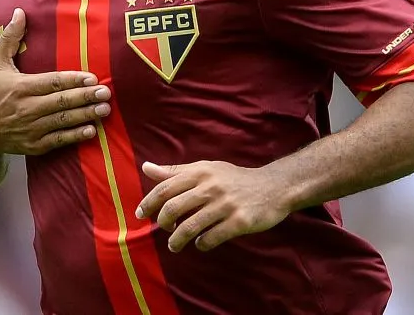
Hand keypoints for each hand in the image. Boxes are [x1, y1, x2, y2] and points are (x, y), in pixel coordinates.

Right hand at [0, 8, 111, 156]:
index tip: (92, 77)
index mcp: (20, 87)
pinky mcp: (33, 145)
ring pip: (62, 121)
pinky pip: (57, 140)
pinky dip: (74, 136)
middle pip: (61, 102)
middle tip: (106, 92)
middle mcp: (27, 108)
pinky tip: (91, 130)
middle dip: (85, 97)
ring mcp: (31, 128)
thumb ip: (10, 38)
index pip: (51, 82)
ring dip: (85, 115)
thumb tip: (19, 12)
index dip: (73, 80)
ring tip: (104, 109)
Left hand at [136, 160, 290, 252]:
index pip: (165, 188)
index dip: (148, 202)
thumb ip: (176, 171)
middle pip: (173, 208)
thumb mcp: (205, 169)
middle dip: (162, 223)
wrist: (274, 186)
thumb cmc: (234, 179)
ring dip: (178, 240)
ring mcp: (225, 205)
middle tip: (163, 230)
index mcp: (199, 173)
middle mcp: (210, 187)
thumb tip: (146, 167)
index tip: (139, 215)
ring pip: (190, 226)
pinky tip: (201, 244)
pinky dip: (201, 244)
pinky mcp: (239, 221)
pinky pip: (212, 238)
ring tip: (175, 245)